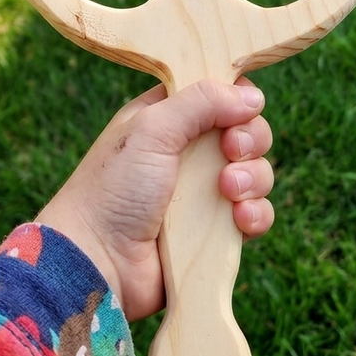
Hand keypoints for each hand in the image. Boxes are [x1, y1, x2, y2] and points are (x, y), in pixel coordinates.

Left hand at [37, 78, 273, 320]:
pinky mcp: (214, 231)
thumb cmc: (114, 189)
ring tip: (228, 190)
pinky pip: (255, 214)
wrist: (99, 261)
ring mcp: (203, 193)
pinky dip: (256, 214)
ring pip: (255, 173)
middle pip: (246, 131)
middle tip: (231, 150)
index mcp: (168, 119)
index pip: (218, 95)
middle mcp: (188, 152)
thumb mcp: (152, 129)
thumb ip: (202, 102)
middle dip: (250, 139)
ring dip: (253, 178)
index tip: (238, 110)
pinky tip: (239, 219)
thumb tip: (253, 97)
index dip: (236, 99)